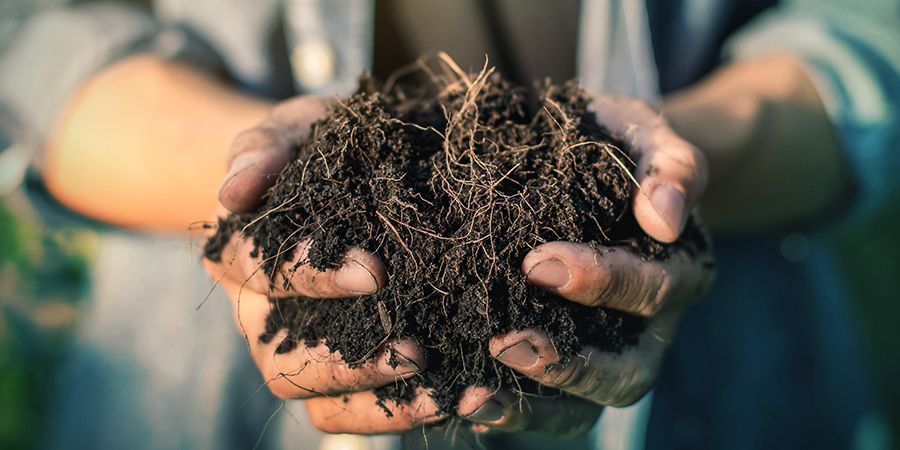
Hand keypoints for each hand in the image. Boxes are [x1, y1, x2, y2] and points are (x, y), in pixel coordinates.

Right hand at [204, 96, 445, 431]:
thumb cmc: (318, 150)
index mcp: (241, 255)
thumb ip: (265, 146)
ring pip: (315, 397)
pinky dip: (396, 412)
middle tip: (415, 345)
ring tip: (443, 387)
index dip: (311, 276)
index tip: (376, 270)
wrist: (344, 175)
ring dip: (377, 396)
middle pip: (282, 358)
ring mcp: (295, 351)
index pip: (259, 271)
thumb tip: (233, 192)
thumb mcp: (296, 129)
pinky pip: (349, 413)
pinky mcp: (335, 376)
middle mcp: (259, 315)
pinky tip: (453, 396)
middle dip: (348, 357)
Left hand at [463, 96, 714, 433]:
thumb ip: (668, 164)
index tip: (536, 262)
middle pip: (628, 372)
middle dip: (569, 365)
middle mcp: (648, 326)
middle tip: (505, 342)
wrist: (586, 156)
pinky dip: (510, 412)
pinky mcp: (564, 364)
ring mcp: (608, 353)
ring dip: (533, 406)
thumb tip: (666, 220)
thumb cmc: (612, 142)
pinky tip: (462, 402)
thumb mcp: (641, 133)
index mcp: (678, 270)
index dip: (602, 284)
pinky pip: (548, 410)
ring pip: (588, 408)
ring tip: (473, 396)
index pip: (653, 290)